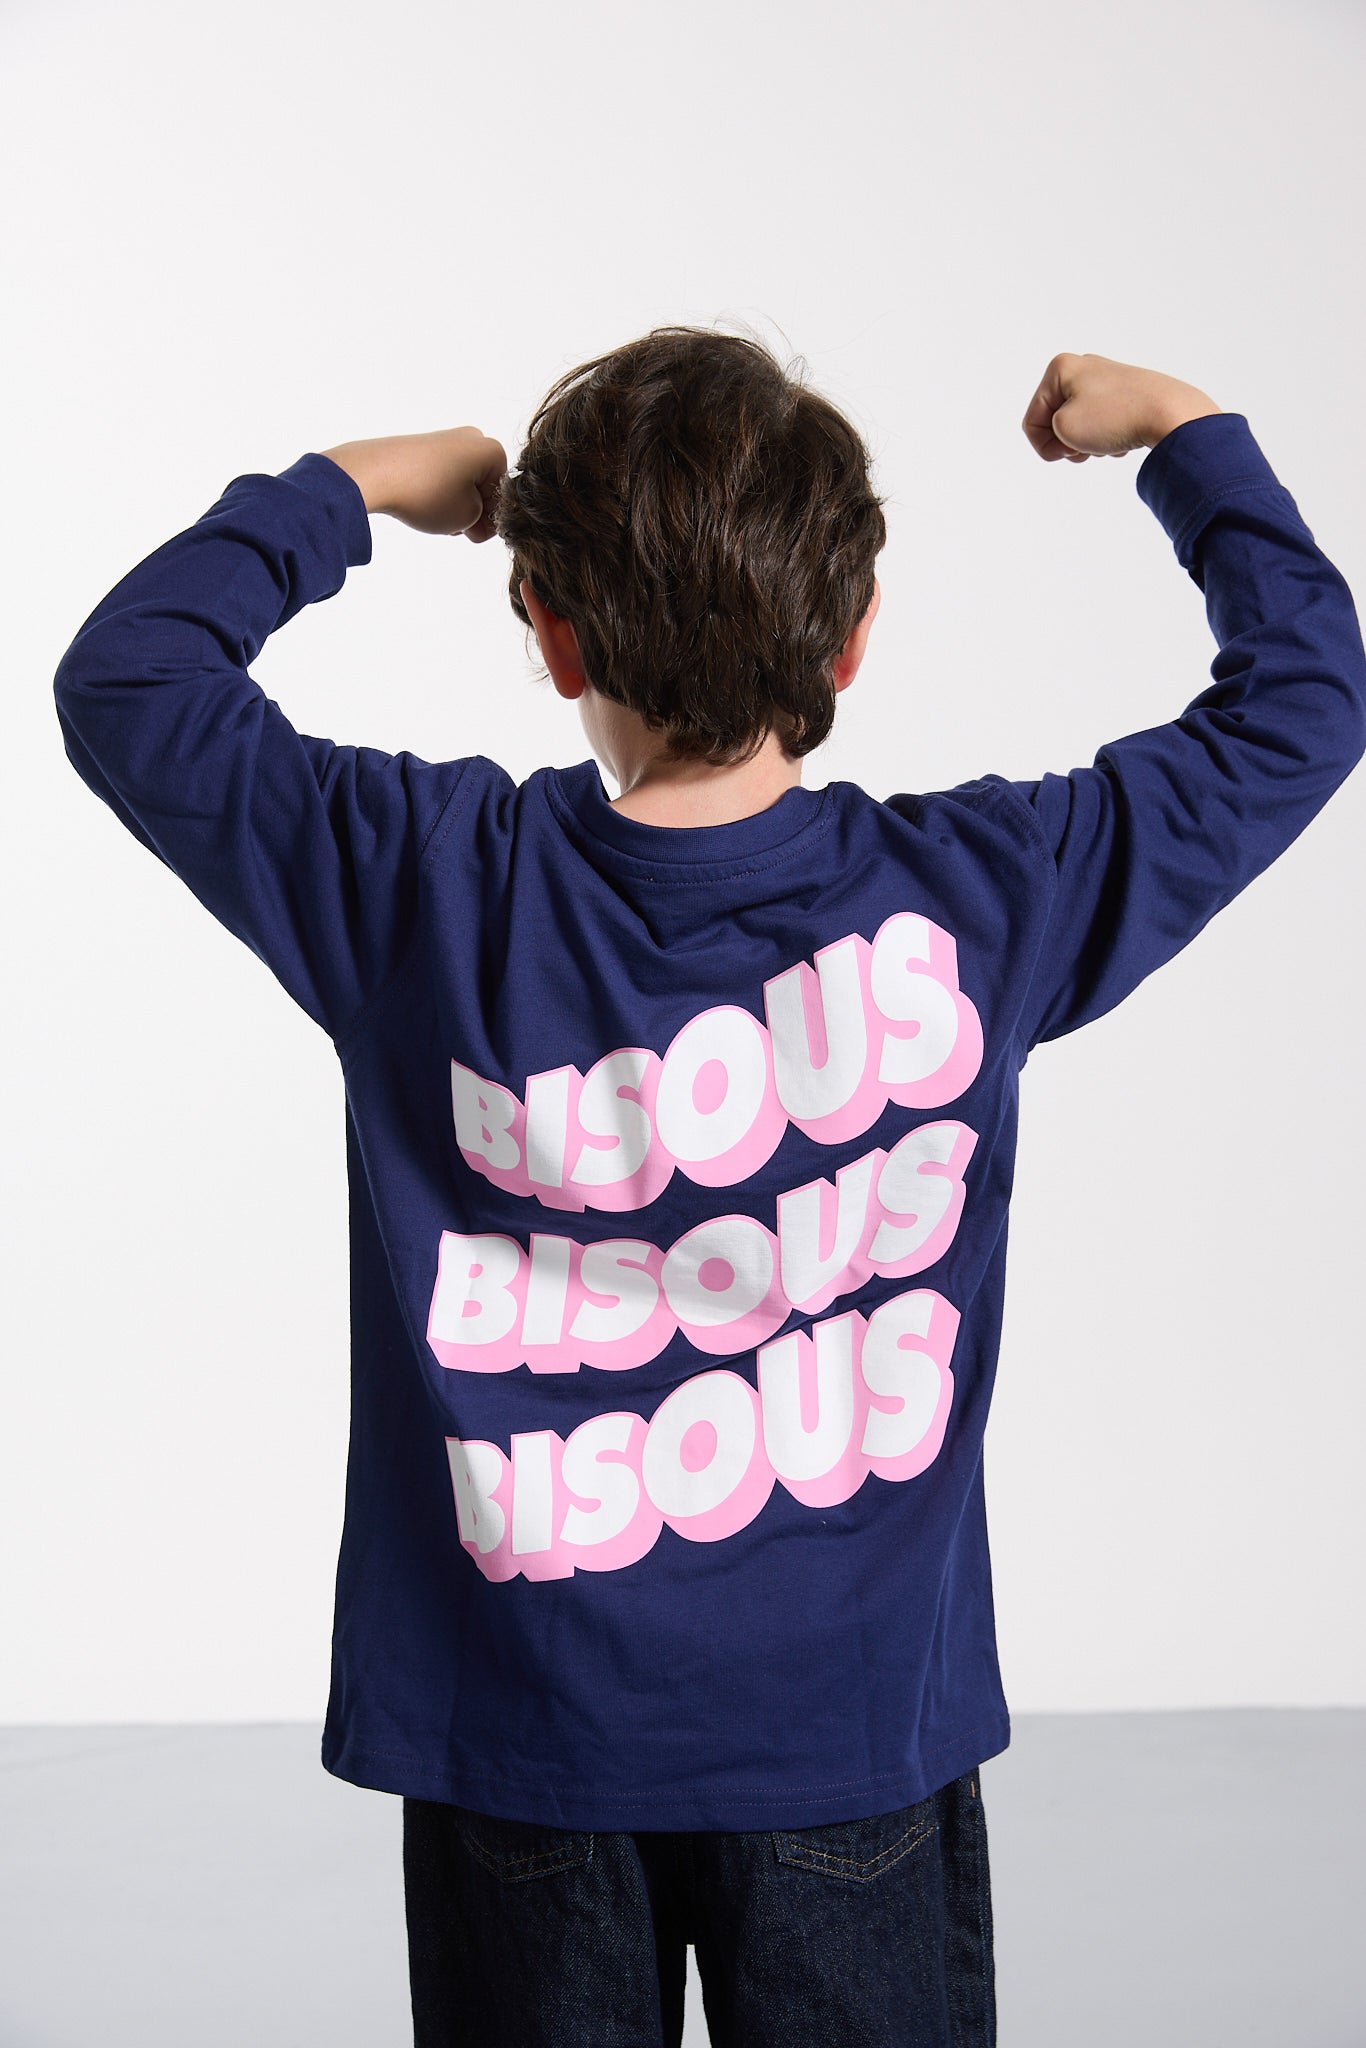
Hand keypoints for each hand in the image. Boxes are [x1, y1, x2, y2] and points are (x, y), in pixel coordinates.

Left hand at [320, 426, 507, 538]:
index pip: (504, 496)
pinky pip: (443, 476)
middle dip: (474, 511)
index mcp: (492, 451)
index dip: (492, 521)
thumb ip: (483, 520)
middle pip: (484, 486)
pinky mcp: (424, 447)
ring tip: (436, 516)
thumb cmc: (427, 493)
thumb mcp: (467, 517)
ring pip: (463, 483)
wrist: (377, 473)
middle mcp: (472, 439)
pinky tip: (424, 505)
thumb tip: (477, 515)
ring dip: (456, 505)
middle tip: (456, 527)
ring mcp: (447, 440)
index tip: (475, 533)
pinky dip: (439, 493)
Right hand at [1022, 353, 1221, 463]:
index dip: (1045, 446)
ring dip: (1087, 443)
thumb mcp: (1064, 428)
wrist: (1169, 414)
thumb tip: (1074, 431)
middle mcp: (1082, 368)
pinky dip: (1106, 438)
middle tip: (1088, 446)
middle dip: (1067, 442)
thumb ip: (1050, 432)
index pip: (1031, 422)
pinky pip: (1102, 425)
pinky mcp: (1125, 394)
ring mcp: (1105, 380)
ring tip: (1107, 441)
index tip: (1069, 450)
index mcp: (1060, 368)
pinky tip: (1122, 438)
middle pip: (1055, 422)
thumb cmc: (1115, 417)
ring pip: (1080, 426)